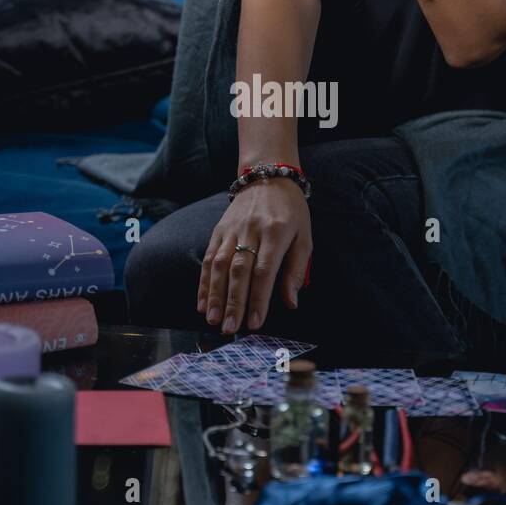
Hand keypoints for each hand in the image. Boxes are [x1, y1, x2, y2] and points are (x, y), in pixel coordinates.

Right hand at [196, 178, 312, 332]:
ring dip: (214, 295)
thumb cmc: (291, 212)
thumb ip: (296, 270)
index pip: (265, 271)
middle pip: (239, 270)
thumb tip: (290, 303)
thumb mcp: (304, 237)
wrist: (268, 176)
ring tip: (212, 319)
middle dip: (233, 302)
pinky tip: (201, 302)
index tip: (255, 323)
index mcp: (277, 232)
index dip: (259, 298)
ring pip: (219, 265)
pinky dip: (203, 282)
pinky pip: (208, 257)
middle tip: (229, 328)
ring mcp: (231, 229)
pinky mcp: (218, 230)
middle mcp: (251, 230)